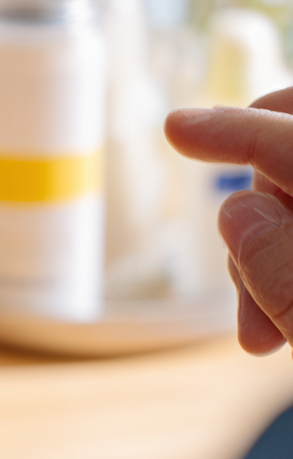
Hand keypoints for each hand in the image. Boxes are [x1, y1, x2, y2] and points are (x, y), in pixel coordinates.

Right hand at [165, 87, 292, 353]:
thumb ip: (281, 268)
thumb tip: (237, 211)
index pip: (290, 140)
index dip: (231, 131)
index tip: (176, 127)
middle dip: (257, 200)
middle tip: (241, 278)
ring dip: (272, 247)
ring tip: (266, 331)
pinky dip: (289, 257)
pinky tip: (283, 322)